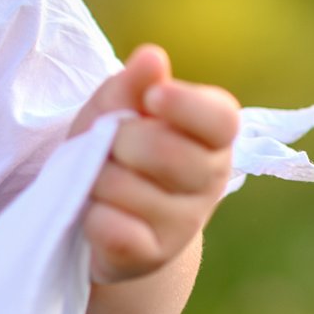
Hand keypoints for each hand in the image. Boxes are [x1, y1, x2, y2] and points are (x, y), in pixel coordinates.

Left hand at [71, 44, 239, 285]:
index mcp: (210, 134)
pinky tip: (96, 211)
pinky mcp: (152, 256)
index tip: (154, 97)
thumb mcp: (116, 105)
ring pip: (126, 189)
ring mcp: (183, 224)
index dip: (185, 106)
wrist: (105, 208)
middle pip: (165, 152)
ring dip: (95, 176)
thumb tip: (152, 56)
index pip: (220, 119)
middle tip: (110, 143)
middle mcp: (209, 180)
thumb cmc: (115, 142)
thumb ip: (133, 83)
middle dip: (120, 140)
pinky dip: (92, 216)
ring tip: (99, 176)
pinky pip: (114, 230)